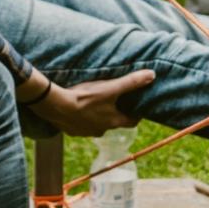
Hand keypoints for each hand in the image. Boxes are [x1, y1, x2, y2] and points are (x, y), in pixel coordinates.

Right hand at [31, 70, 155, 135]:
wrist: (56, 106)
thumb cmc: (85, 97)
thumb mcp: (110, 88)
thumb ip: (131, 82)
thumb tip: (152, 75)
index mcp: (113, 122)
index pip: (131, 121)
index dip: (136, 114)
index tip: (137, 107)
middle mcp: (101, 130)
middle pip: (113, 122)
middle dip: (115, 113)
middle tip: (115, 101)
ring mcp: (85, 132)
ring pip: (96, 124)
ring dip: (97, 116)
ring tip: (94, 103)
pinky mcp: (71, 131)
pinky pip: (80, 125)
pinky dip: (81, 118)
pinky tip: (77, 108)